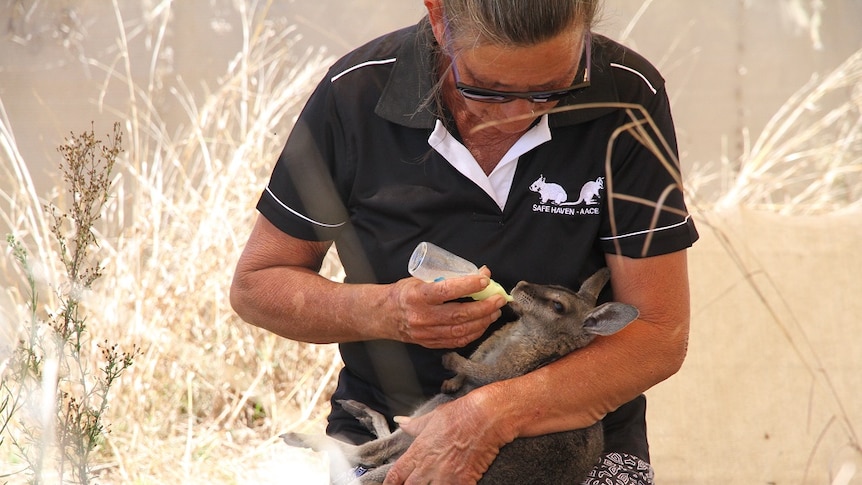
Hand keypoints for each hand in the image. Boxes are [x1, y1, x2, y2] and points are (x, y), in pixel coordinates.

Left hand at [383, 393, 512, 484]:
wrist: (486, 417)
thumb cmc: (460, 414)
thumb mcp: (433, 417)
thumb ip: (414, 425)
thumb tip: (400, 422)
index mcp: (419, 450)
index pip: (396, 474)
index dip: (390, 483)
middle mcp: (429, 466)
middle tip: (411, 484)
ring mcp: (445, 476)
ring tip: (432, 483)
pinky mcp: (463, 481)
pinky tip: (451, 484)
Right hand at [388, 268, 506, 348]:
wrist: (384, 315)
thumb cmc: (405, 293)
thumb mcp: (421, 279)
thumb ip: (449, 277)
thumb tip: (481, 272)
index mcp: (417, 296)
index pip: (446, 290)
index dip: (468, 285)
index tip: (485, 280)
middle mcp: (422, 316)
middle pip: (459, 314)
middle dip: (484, 307)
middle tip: (498, 299)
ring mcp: (426, 333)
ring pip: (460, 331)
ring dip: (482, 321)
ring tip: (494, 312)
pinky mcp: (430, 344)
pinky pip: (456, 342)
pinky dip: (473, 333)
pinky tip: (482, 325)